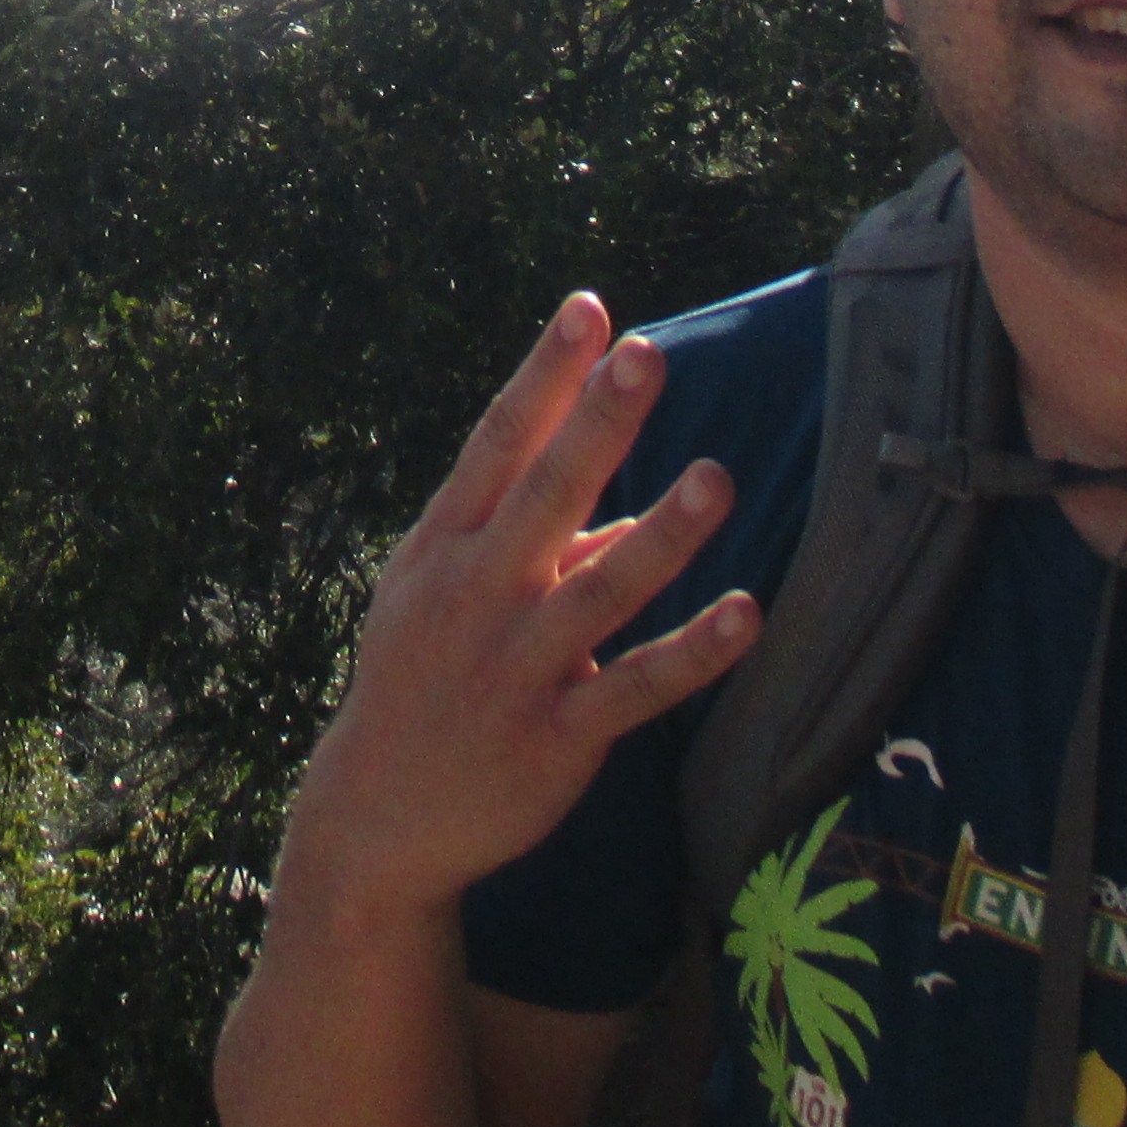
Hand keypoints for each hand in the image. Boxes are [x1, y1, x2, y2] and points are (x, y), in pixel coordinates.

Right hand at [267, 294, 759, 936]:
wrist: (380, 816)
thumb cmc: (422, 679)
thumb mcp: (448, 594)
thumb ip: (536, 544)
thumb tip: (638, 515)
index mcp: (446, 546)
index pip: (498, 444)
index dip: (544, 377)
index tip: (588, 310)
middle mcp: (477, 596)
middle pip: (545, 497)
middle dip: (596, 425)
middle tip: (646, 356)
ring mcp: (516, 667)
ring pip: (600, 593)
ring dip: (663, 535)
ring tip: (717, 477)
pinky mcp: (555, 739)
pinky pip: (635, 689)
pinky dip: (692, 653)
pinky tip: (746, 614)